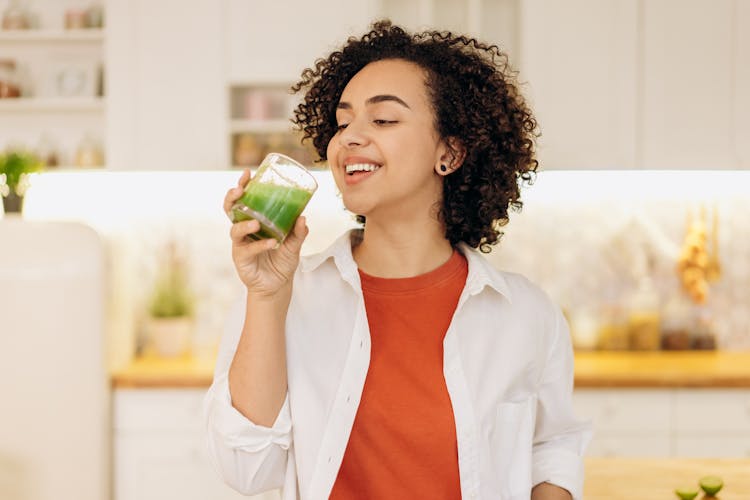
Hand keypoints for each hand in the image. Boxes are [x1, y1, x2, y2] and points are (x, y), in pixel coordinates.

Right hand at [224, 169, 308, 295]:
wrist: (278, 285)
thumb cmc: (282, 260)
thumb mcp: (294, 244)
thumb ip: (299, 232)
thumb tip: (303, 217)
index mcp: (253, 221)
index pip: (244, 200)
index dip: (243, 186)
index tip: (248, 173)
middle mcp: (243, 230)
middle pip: (231, 210)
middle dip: (232, 198)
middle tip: (240, 190)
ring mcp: (240, 244)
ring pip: (235, 229)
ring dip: (244, 224)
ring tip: (256, 223)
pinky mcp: (241, 259)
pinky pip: (248, 249)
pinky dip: (259, 245)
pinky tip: (271, 243)